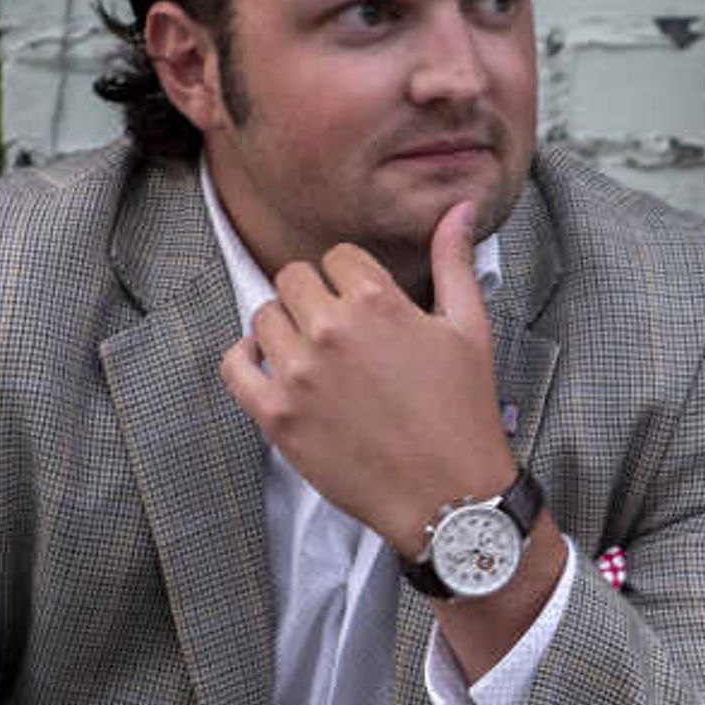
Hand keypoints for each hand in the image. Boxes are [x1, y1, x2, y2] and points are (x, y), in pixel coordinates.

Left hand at [220, 199, 512, 554]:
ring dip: (286, 329)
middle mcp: (330, 330)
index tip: (366, 306)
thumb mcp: (469, 330)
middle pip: (294, 279)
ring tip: (317, 357)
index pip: (337, 256)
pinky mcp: (276, 415)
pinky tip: (272, 369)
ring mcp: (298, 374)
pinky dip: (245, 360)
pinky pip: (234, 365)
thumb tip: (458, 207)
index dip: (353, 278)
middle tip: (342, 333)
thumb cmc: (464, 413)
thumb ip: (454, 262)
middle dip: (316, 298)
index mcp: (376, 300)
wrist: (449, 497)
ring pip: (264, 317)